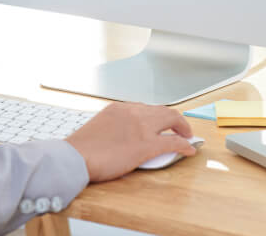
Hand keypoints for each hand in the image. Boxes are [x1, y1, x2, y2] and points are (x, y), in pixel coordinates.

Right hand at [65, 101, 195, 182]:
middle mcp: (132, 112)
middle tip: (181, 128)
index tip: (162, 123)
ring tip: (187, 136)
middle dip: (175, 119)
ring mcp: (140, 127)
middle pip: (162, 110)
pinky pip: (172, 142)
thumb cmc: (83, 148)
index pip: (145, 108)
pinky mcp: (146, 145)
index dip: (157, 116)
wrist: (76, 157)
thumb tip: (123, 136)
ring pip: (170, 120)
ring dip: (182, 127)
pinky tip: (189, 150)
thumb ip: (115, 126)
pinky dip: (184, 144)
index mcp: (119, 108)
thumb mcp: (100, 127)